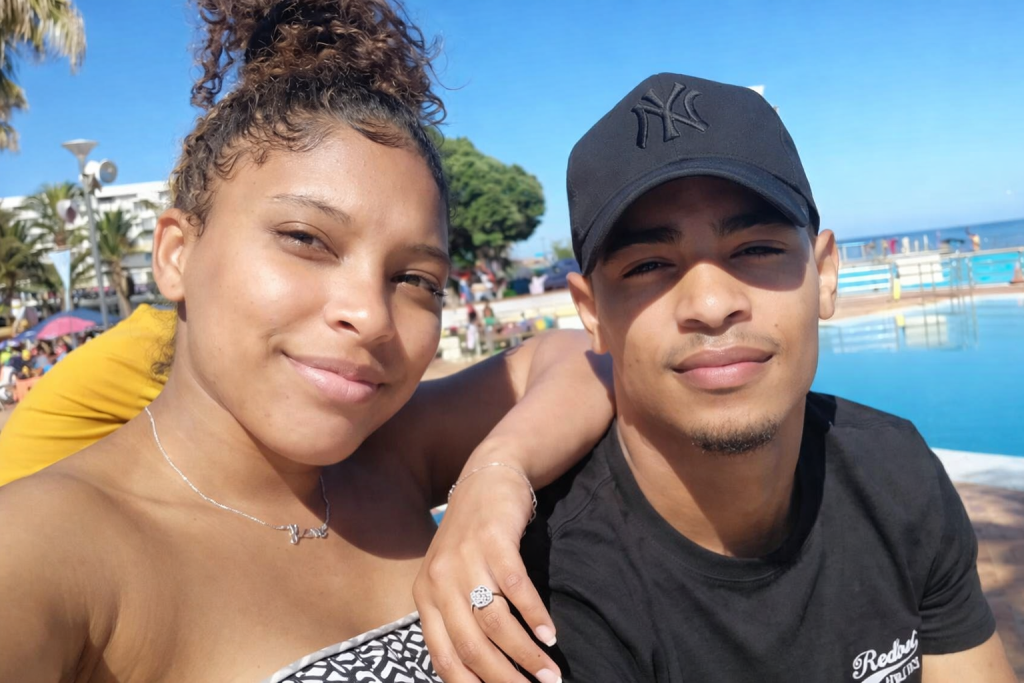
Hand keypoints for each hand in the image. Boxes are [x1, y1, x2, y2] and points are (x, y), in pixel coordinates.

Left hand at [414, 465, 560, 682]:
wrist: (487, 478)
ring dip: (526, 654)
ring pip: (494, 622)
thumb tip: (477, 673)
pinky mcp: (494, 540)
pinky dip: (534, 615)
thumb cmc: (472, 538)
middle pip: (470, 646)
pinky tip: (550, 634)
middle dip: (505, 679)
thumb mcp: (451, 577)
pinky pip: (516, 588)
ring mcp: (466, 559)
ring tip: (551, 674)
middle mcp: (439, 581)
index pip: (443, 657)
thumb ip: (456, 617)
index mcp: (425, 597)